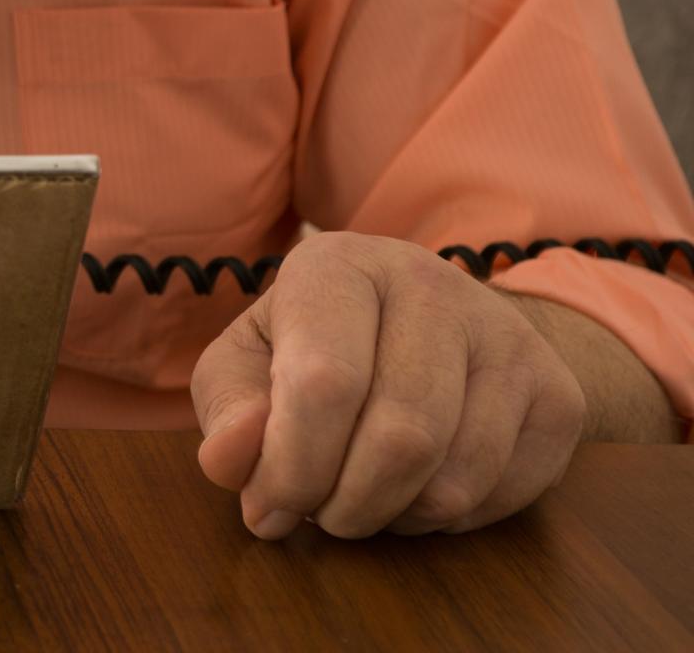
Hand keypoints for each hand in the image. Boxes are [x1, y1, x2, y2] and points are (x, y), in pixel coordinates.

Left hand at [190, 230, 587, 539]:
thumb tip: (231, 461)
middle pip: (400, 438)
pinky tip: (416, 486)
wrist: (429, 327)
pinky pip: (501, 499)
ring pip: (454, 479)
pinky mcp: (556, 394)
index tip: (269, 504)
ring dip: (394, 517)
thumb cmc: (316, 346)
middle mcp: (429, 283)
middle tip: (321, 510)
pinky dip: (446, 521)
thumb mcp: (248, 363)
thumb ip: (228, 410)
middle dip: (346, 503)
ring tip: (363, 493)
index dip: (293, 466)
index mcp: (338, 264)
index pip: (324, 383)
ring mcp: (505, 336)